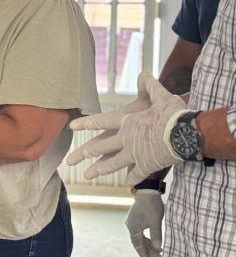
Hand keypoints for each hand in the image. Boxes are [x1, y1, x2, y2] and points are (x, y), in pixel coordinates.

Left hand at [66, 72, 186, 184]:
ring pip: (112, 164)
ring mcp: (134, 154)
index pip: (100, 122)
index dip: (85, 124)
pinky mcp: (146, 165)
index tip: (72, 127)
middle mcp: (125, 139)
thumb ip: (149, 86)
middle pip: (100, 147)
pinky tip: (127, 182)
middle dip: (84, 154)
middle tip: (70, 160)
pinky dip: (131, 177)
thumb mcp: (161, 96)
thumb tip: (143, 74)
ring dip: (99, 170)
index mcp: (126, 122)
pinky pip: (136, 173)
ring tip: (87, 176)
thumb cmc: (173, 114)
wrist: (186, 135)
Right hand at [125, 189, 163, 256]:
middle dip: (148, 250)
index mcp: (133, 228)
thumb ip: (156, 236)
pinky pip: (140, 233)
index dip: (143, 254)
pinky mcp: (136, 219)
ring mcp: (132, 223)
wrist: (147, 191)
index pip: (137, 245)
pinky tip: (154, 241)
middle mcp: (130, 226)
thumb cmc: (151, 206)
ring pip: (139, 238)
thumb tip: (158, 248)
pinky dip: (147, 238)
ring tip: (159, 251)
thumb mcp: (156, 222)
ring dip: (148, 244)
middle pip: (138, 242)